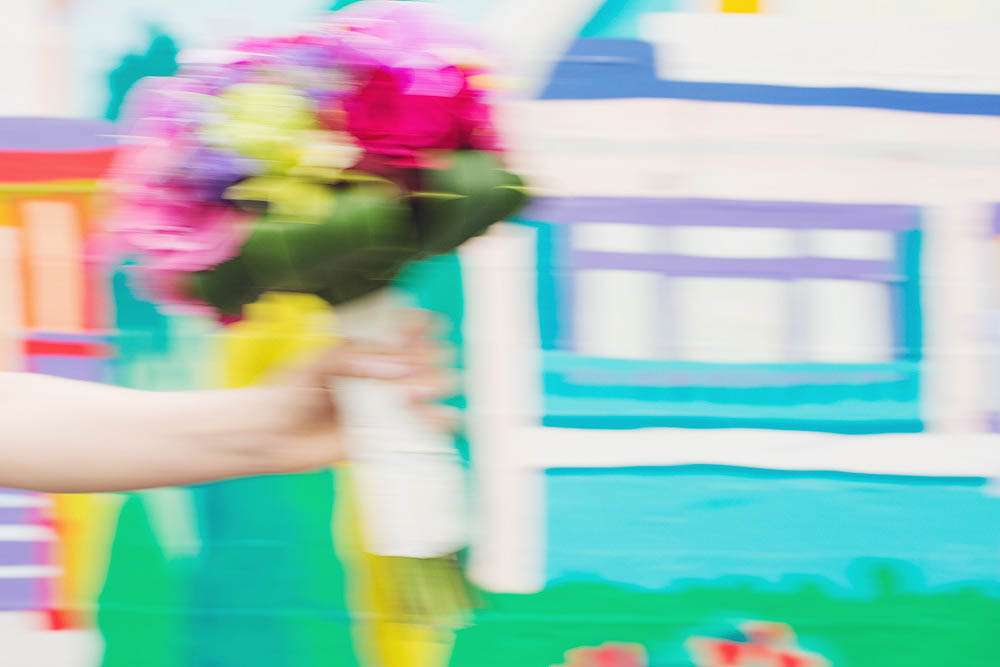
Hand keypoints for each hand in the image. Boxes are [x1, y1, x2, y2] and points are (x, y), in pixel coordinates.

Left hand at [257, 310, 459, 473]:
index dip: (418, 328)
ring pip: (423, 391)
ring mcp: (381, 405)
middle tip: (416, 366)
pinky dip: (435, 422)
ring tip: (418, 392)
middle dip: (427, 359)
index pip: (400, 332)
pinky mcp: (381, 435)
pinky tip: (444, 416)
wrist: (264, 436)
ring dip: (432, 386)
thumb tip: (402, 366)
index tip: (427, 327)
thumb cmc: (284, 392)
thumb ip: (357, 358)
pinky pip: (416, 428)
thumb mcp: (317, 361)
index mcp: (362, 350)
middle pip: (419, 360)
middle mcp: (376, 375)